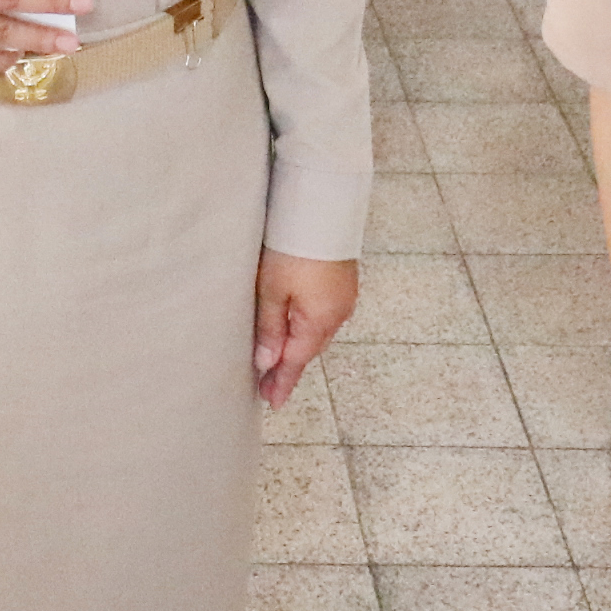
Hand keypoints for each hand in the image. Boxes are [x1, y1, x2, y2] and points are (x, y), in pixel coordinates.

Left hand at [253, 250, 358, 407]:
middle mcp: (337, 314)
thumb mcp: (272, 290)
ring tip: (278, 361)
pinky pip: (323, 316)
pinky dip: (307, 328)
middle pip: (309, 349)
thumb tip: (266, 363)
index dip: (282, 382)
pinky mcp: (342, 283)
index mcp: (319, 321)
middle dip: (289, 368)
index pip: (297, 361)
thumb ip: (269, 329)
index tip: (272, 402)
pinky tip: (297, 329)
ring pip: (316, 332)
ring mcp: (343, 298)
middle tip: (269, 387)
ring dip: (298, 348)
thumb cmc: (293, 248)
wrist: (322, 208)